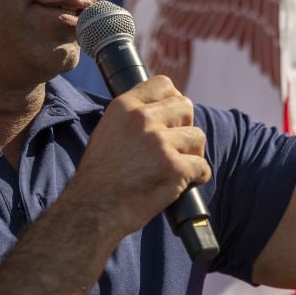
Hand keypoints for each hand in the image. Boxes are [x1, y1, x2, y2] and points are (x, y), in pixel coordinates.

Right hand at [75, 75, 209, 234]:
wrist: (93, 211)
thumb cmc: (100, 177)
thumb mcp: (108, 131)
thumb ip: (132, 116)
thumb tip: (162, 109)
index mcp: (124, 107)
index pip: (162, 84)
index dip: (172, 99)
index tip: (172, 116)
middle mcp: (143, 120)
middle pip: (185, 107)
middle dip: (184, 126)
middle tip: (175, 146)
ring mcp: (160, 143)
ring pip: (197, 137)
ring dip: (192, 153)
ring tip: (177, 167)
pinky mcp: (174, 168)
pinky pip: (202, 166)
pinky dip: (198, 176)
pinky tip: (186, 183)